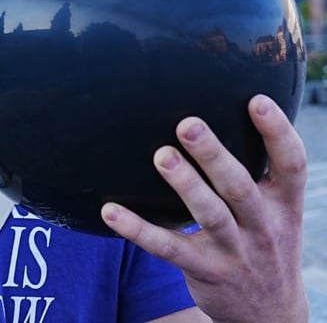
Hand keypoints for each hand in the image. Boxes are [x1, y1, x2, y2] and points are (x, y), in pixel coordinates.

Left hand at [101, 94, 308, 321]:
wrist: (270, 316)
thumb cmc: (264, 240)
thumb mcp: (279, 210)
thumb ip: (260, 169)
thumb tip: (226, 106)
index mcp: (284, 205)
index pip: (291, 166)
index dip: (277, 133)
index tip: (257, 100)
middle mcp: (264, 226)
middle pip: (240, 186)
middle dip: (213, 154)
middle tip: (187, 123)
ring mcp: (235, 251)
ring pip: (209, 215)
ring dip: (184, 185)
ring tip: (161, 156)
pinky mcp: (205, 271)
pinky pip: (167, 248)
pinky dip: (137, 229)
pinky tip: (110, 210)